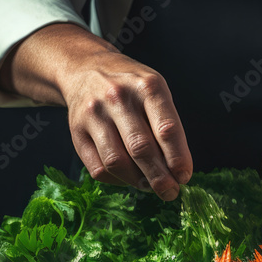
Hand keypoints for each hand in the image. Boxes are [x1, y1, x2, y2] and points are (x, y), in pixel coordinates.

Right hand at [0, 23, 192, 199]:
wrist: (85, 69)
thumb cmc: (130, 86)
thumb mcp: (154, 90)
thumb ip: (167, 125)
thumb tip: (177, 170)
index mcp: (146, 86)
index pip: (166, 128)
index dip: (178, 158)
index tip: (184, 176)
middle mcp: (118, 98)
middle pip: (141, 148)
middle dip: (159, 177)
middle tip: (170, 192)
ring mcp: (94, 114)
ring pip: (117, 162)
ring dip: (137, 181)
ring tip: (149, 185)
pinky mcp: (76, 132)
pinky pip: (98, 168)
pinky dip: (117, 180)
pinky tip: (128, 178)